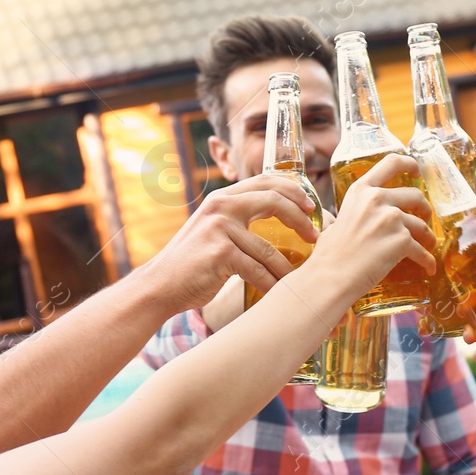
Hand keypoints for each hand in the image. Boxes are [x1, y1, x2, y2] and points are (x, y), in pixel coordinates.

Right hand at [137, 174, 320, 313]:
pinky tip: (277, 293)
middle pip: (273, 200)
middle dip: (300, 217)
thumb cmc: (192, 264)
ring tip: (298, 280)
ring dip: (286, 268)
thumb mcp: (214, 232)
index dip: (292, 189)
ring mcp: (220, 228)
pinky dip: (270, 284)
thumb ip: (239, 222)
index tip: (311, 206)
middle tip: (315, 236)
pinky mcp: (221, 253)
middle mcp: (221, 206)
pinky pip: (257, 270)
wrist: (160, 286)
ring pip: (268, 248)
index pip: (265, 181)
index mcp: (223, 198)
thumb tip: (279, 223)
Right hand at [310, 153, 435, 293]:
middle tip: (423, 219)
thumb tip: (357, 216)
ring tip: (427, 247)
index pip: (391, 162)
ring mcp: (391, 218)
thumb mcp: (337, 220)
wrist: (331, 276)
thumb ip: (355, 212)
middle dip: (424, 209)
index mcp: (361, 191)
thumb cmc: (329, 255)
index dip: (410, 164)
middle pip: (415, 195)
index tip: (417, 172)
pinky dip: (427, 260)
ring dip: (427, 238)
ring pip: (421, 225)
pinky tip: (428, 268)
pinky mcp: (401, 240)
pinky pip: (422, 250)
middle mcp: (377, 199)